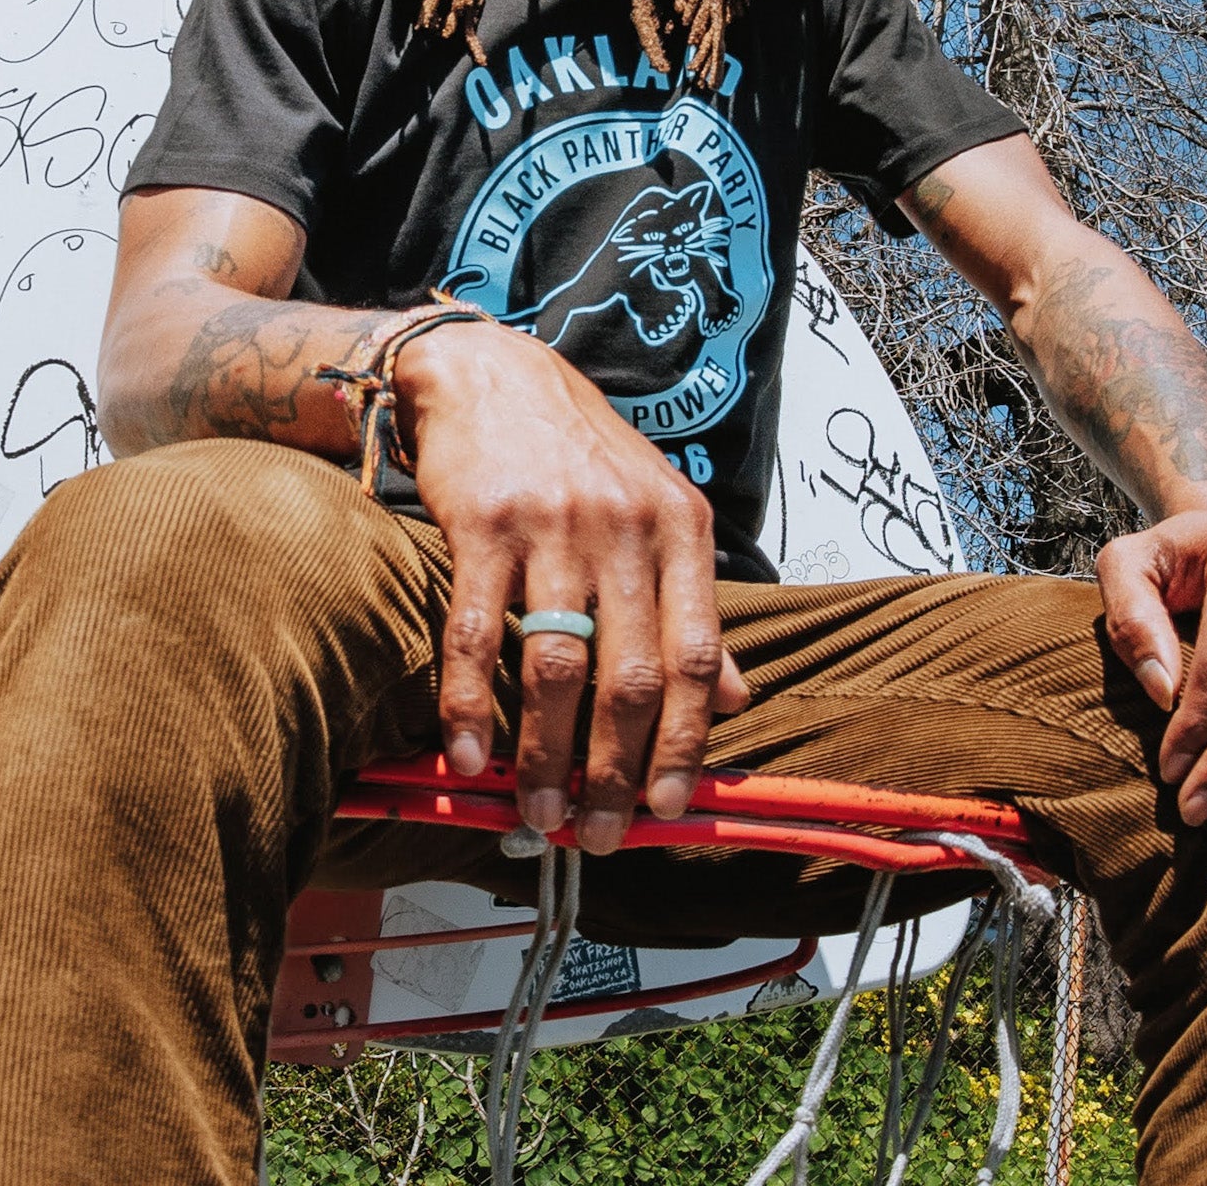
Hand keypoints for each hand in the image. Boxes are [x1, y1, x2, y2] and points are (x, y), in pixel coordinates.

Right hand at [396, 321, 747, 852]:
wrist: (491, 372)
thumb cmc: (579, 452)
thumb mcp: (657, 510)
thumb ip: (693, 603)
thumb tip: (738, 697)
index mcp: (680, 529)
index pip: (698, 655)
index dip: (686, 742)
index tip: (671, 809)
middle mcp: (624, 527)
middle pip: (631, 674)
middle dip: (618, 769)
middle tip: (604, 834)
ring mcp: (553, 524)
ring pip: (557, 664)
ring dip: (546, 753)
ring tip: (540, 813)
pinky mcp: (482, 523)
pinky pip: (475, 631)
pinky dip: (469, 703)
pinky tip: (468, 756)